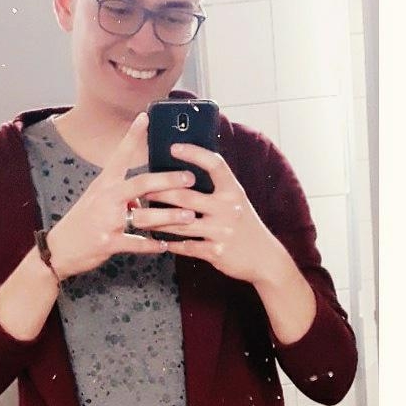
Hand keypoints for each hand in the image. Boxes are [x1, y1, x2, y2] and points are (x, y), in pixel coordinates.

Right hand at [46, 113, 200, 279]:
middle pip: (141, 183)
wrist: (59, 249)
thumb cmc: (81, 222)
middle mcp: (106, 198)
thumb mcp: (97, 201)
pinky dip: (152, 246)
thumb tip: (144, 195)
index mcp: (104, 184)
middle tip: (189, 177)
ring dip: (169, 217)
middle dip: (167, 180)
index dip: (133, 136)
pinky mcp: (108, 242)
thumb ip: (121, 195)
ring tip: (189, 216)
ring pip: (144, 216)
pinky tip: (165, 246)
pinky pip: (136, 244)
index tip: (145, 117)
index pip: (120, 155)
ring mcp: (107, 221)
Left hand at [145, 142, 288, 284]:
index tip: (173, 147)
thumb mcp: (237, 201)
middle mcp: (228, 208)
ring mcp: (222, 231)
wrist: (265, 258)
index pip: (214, 165)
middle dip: (159, 193)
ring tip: (139, 217)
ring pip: (180, 223)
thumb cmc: (245, 226)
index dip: (194, 154)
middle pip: (186, 196)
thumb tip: (187, 173)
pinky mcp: (216, 252)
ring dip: (156, 221)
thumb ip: (217, 188)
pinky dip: (171, 244)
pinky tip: (157, 241)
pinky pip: (186, 246)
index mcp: (233, 191)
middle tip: (140, 189)